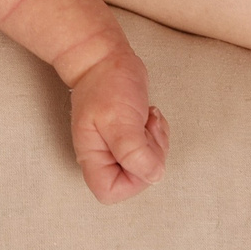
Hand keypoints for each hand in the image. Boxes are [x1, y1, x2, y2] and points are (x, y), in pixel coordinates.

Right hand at [67, 48, 168, 203]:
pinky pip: (153, 148)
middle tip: (144, 130)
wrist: (104, 57)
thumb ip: (134, 152)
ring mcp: (118, 146)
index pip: (110, 192)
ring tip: (146, 119)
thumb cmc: (106, 84)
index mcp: (93, 156)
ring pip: (148, 164)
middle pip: (135, 179)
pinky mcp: (131, 136)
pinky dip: (158, 133)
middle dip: (150, 155)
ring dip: (157, 142)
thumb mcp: (119, 119)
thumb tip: (154, 176)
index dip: (132, 181)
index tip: (138, 153)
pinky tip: (149, 116)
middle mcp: (104, 156)